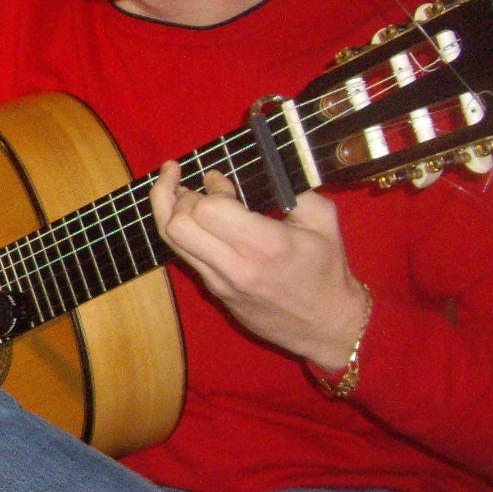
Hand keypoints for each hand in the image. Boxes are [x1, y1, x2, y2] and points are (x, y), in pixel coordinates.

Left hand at [148, 161, 369, 370]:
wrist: (325, 325)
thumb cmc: (327, 270)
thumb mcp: (323, 221)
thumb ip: (293, 188)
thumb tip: (264, 166)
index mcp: (266, 245)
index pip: (211, 209)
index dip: (210, 187)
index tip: (218, 178)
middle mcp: (237, 265)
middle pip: (179, 224)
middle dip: (178, 195)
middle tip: (188, 181)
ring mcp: (220, 282)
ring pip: (171, 240)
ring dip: (166, 209)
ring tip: (170, 186)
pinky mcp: (214, 291)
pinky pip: (184, 255)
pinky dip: (178, 229)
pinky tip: (184, 213)